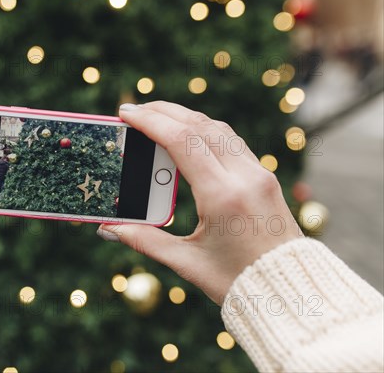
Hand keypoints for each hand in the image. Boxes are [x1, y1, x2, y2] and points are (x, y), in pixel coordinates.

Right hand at [97, 101, 302, 303]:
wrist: (290, 290)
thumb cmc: (238, 281)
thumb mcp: (187, 262)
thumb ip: (145, 241)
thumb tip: (110, 228)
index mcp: (222, 196)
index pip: (181, 141)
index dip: (150, 122)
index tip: (126, 113)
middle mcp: (244, 177)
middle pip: (199, 126)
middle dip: (163, 111)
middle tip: (134, 111)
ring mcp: (258, 173)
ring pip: (218, 128)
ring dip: (184, 117)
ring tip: (157, 117)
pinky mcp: (264, 177)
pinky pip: (231, 141)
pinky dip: (204, 130)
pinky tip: (187, 135)